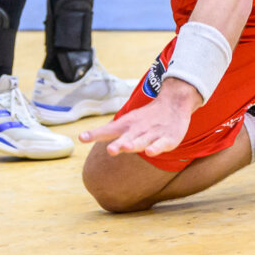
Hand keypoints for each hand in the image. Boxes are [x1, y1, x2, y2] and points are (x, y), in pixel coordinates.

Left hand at [78, 84, 196, 156]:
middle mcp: (137, 129)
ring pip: (142, 141)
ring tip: (125, 148)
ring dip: (134, 144)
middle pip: (126, 138)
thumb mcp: (125, 122)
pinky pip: (161, 144)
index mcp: (126, 125)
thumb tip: (81, 137)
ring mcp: (153, 133)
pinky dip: (156, 148)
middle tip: (110, 150)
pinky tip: (150, 152)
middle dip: (119, 144)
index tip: (81, 138)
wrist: (173, 102)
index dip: (95, 134)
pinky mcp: (168, 138)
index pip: (108, 130)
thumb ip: (106, 132)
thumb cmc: (145, 118)